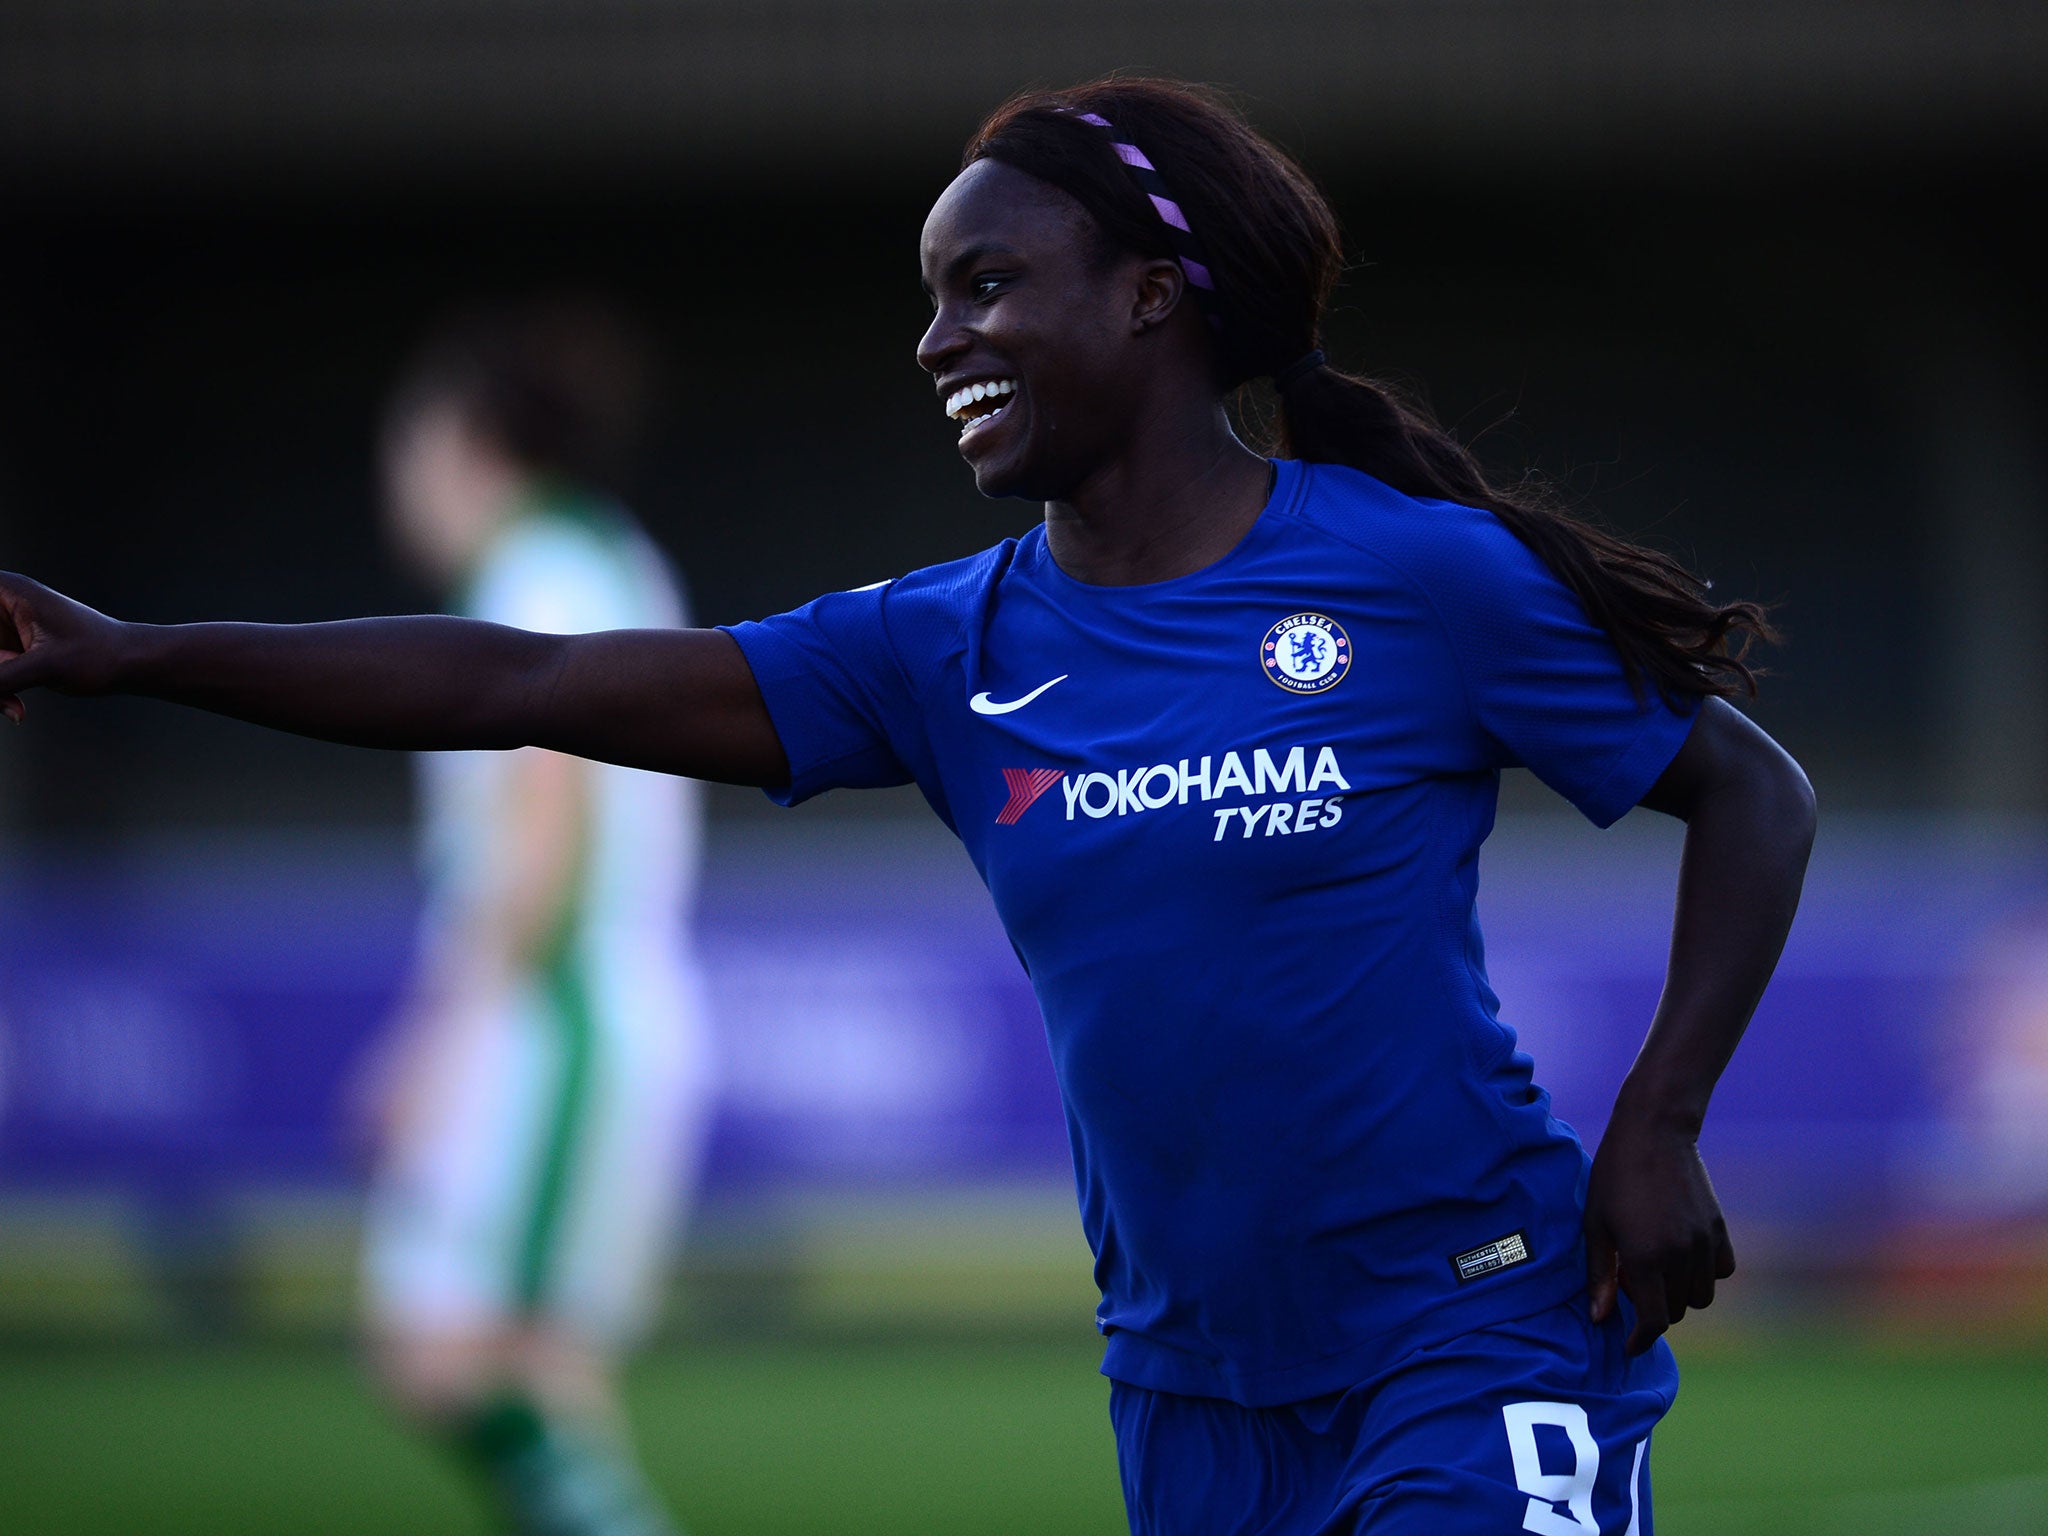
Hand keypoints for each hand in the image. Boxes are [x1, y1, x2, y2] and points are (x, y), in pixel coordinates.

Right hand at [0, 572, 130, 722]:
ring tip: (15, 708)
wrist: (132, 666)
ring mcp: (2, 628)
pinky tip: (17, 710)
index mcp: (6, 589)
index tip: (1, 660)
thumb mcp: (44, 667)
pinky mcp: (9, 650)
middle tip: (5, 692)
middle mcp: (0, 604)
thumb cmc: (99, 655)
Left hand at [1584, 1102, 1736, 1353]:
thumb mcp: (1595, 1225)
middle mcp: (1681, 1256)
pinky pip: (1721, 1272)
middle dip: (1652, 1308)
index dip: (1640, 1340)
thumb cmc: (1614, 1176)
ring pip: (1700, 1296)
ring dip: (1678, 1293)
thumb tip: (1601, 1318)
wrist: (1655, 1133)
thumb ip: (1599, 1274)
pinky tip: (1681, 1254)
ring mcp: (1705, 1244)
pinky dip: (1704, 1274)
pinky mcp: (1719, 1230)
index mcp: (1646, 1258)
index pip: (1653, 1321)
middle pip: (1675, 1311)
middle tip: (1629, 1280)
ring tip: (1653, 1264)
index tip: (1628, 1345)